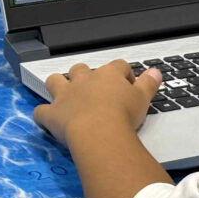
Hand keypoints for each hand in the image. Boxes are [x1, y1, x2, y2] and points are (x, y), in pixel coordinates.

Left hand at [33, 60, 161, 145]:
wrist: (100, 132)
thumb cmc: (123, 114)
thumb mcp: (143, 97)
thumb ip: (149, 83)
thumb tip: (156, 71)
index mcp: (108, 75)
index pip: (117, 66)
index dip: (123, 74)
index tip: (128, 86)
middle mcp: (85, 80)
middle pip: (81, 69)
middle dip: (85, 76)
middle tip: (95, 91)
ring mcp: (66, 95)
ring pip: (55, 81)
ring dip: (58, 86)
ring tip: (65, 95)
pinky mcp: (53, 114)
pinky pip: (41, 112)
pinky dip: (43, 115)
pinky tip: (47, 120)